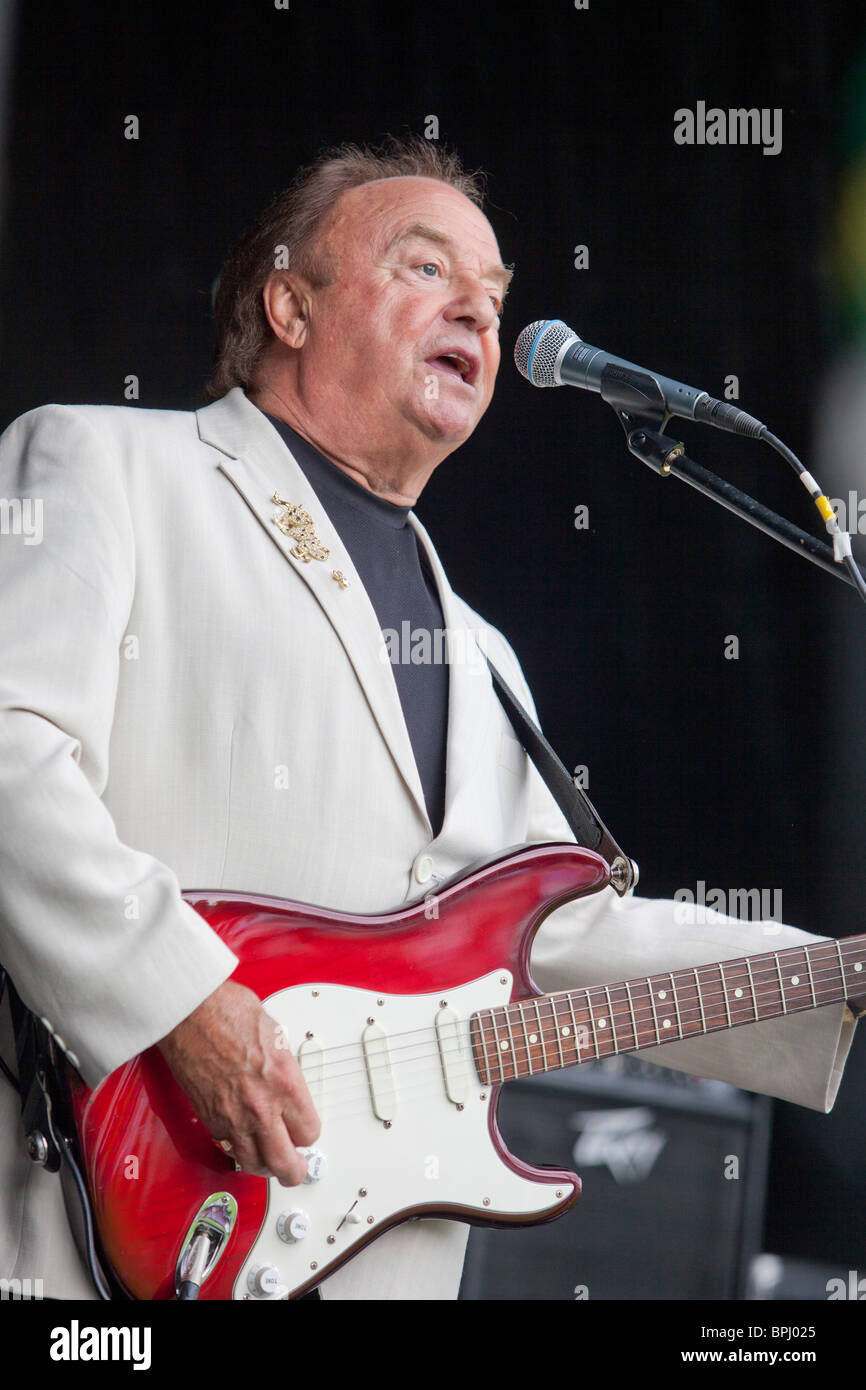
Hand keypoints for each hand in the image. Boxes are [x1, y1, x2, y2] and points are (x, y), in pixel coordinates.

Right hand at [156, 979, 319, 1185]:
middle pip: (285, 1163)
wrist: (189, 1014)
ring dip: (265, 1167)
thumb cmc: (228, 1012)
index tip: (306, 1129)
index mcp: (285, 1083)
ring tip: (272, 1163)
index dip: (308, 1133)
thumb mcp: (276, 1035)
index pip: (309, 1132)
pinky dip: (239, 1152)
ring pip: (254, 1164)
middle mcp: (261, 1107)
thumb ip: (285, 1068)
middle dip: (294, 1170)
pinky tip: (244, 1144)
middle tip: (297, 1169)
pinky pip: (230, 1148)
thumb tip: (288, 1082)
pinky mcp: (210, 1119)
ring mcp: (233, 1117)